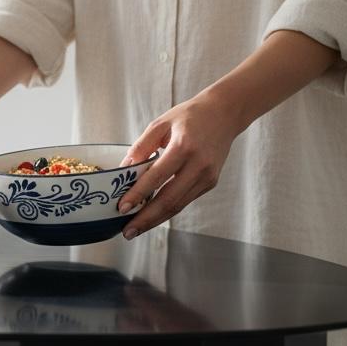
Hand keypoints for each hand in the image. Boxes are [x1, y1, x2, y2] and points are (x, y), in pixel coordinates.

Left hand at [117, 91, 240, 238]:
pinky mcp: (210, 182)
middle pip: (169, 200)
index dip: (138, 195)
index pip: (157, 177)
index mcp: (184, 147)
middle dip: (146, 218)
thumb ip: (141, 147)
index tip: (121, 208)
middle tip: (127, 232)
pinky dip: (167, 210)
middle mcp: (198, 165)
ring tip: (135, 229)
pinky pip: (185, 200)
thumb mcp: (160, 124)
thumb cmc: (189, 117)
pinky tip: (151, 216)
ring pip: (178, 205)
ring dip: (156, 220)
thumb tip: (122, 170)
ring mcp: (207, 176)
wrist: (225, 113)